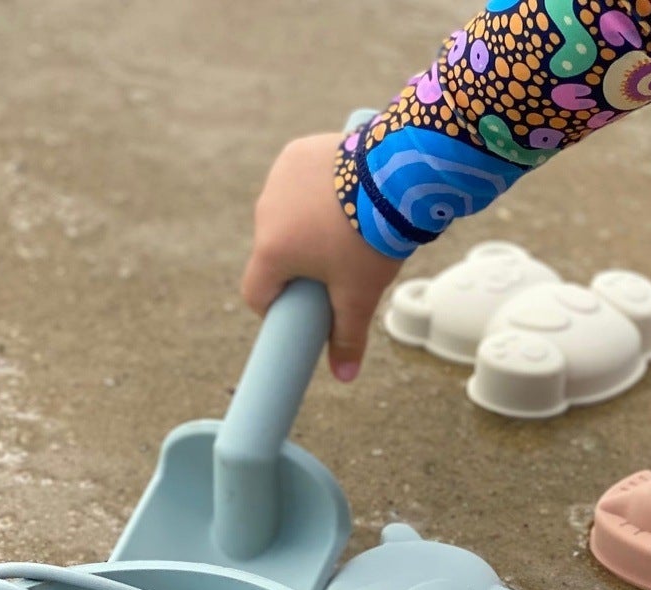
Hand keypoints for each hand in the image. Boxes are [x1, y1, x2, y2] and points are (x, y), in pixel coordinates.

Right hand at [241, 131, 402, 380]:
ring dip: (307, 224)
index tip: (303, 308)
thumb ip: (348, 336)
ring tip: (348, 227)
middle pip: (275, 252)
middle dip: (301, 264)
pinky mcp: (296, 151)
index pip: (257, 293)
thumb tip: (344, 378)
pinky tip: (344, 194)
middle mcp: (264, 212)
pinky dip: (317, 191)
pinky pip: (299, 181)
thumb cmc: (371, 239)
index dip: (278, 308)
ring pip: (287, 214)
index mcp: (271, 251)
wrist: (393, 176)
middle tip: (340, 267)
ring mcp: (278, 178)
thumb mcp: (359, 294)